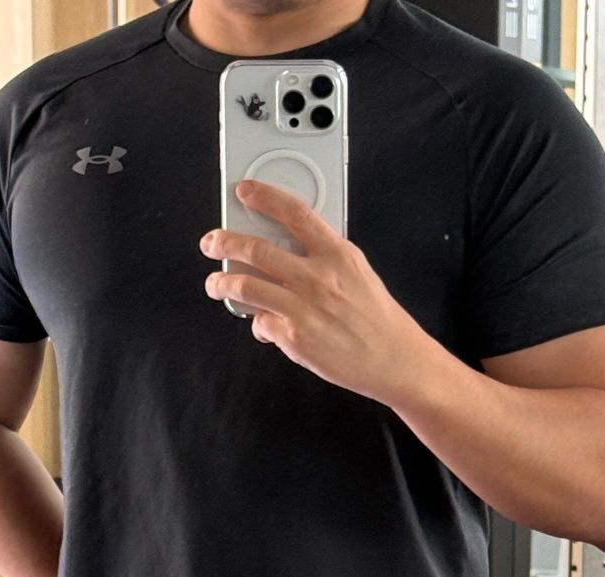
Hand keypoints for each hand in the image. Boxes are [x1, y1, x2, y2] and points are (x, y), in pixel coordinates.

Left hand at [199, 180, 431, 405]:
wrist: (392, 358)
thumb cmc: (377, 317)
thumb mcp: (357, 272)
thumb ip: (324, 257)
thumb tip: (289, 248)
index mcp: (337, 255)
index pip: (295, 213)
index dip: (265, 197)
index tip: (244, 191)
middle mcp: (317, 278)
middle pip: (256, 248)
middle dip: (224, 242)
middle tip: (212, 242)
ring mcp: (303, 308)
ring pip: (245, 285)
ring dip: (222, 282)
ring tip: (216, 283)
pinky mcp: (294, 338)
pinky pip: (260, 323)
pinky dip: (257, 322)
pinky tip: (262, 324)